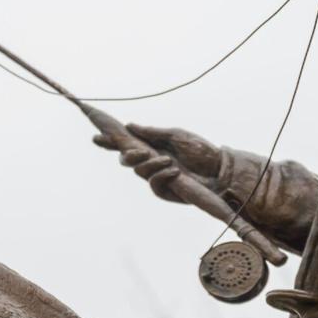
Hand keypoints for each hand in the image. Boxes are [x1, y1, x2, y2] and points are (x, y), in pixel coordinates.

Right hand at [92, 124, 223, 204]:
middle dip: (128, 155)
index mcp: (151, 146)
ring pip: (139, 172)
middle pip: (126, 160)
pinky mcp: (165, 191)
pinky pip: (153, 185)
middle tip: (140, 151)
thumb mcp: (177, 135)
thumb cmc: (201, 150)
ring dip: (151, 165)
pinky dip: (161, 176)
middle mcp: (150, 161)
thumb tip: (129, 125)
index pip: (125, 143)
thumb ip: (152, 132)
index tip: (96, 137)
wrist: (220, 169)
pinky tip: (174, 171)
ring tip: (168, 160)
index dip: (109, 141)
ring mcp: (156, 177)